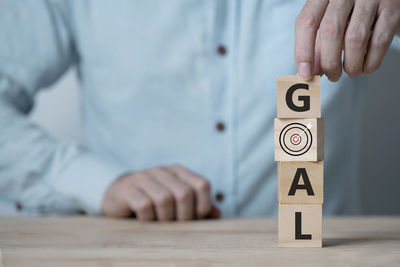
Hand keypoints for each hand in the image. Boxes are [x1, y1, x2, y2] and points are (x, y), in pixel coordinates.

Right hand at [101, 165, 219, 220]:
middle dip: (184, 216)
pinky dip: (148, 218)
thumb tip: (217, 214)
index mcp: (179, 172)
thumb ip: (198, 207)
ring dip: (165, 218)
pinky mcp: (128, 189)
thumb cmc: (154, 201)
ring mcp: (144, 177)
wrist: (118, 195)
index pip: (202, 184)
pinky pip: (144, 205)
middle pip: (184, 194)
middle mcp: (163, 171)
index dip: (203, 205)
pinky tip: (146, 219)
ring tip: (160, 222)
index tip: (195, 218)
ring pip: (164, 199)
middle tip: (176, 224)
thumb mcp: (177, 202)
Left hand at [295, 0, 399, 80]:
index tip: (305, 74)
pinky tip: (366, 67)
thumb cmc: (353, 8)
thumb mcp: (331, 20)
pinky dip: (371, 61)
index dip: (303, 52)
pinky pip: (379, 41)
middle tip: (333, 76)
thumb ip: (319, 44)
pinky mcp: (391, 7)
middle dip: (329, 62)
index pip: (306, 22)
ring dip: (351, 64)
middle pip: (330, 30)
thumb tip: (311, 71)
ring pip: (355, 38)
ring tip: (351, 71)